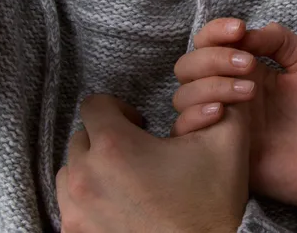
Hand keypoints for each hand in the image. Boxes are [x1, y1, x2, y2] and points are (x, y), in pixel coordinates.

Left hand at [56, 94, 248, 232]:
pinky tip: (119, 205)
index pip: (94, 105)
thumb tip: (215, 84)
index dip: (118, 108)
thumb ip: (218, 101)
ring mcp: (76, 211)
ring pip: (69, 172)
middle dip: (107, 139)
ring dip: (93, 169)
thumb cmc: (212, 204)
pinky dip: (88, 200)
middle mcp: (85, 177)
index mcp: (115, 146)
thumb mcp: (227, 140)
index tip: (139, 123)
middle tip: (138, 153)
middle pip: (81, 138)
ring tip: (125, 180)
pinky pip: (69, 206)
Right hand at [172, 19, 296, 231]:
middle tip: (248, 65)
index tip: (239, 30)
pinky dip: (195, 115)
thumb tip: (246, 32)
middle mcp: (226, 92)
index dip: (217, 31)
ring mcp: (219, 120)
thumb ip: (279, 40)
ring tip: (249, 93)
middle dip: (214, 57)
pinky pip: (183, 130)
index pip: (210, 43)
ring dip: (210, 85)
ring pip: (182, 95)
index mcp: (245, 69)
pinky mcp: (215, 149)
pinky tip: (221, 112)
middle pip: (189, 65)